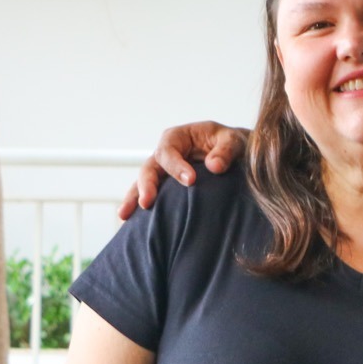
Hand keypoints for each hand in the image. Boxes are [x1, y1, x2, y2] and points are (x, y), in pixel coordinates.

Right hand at [118, 121, 249, 219]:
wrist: (237, 157)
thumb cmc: (232, 144)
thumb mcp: (234, 141)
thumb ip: (226, 150)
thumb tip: (214, 166)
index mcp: (177, 138)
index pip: (168, 150)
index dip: (176, 165)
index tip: (191, 180)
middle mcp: (165, 155)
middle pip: (149, 169)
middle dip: (147, 185)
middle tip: (147, 202)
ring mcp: (164, 174)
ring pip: (143, 185)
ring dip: (135, 199)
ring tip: (125, 216)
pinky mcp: (167, 190)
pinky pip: (153, 198)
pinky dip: (142, 210)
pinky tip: (133, 225)